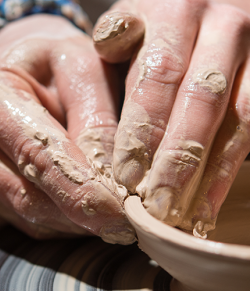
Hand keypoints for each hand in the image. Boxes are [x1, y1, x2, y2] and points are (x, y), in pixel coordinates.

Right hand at [0, 15, 134, 243]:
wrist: (23, 72)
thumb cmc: (55, 65)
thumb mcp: (82, 69)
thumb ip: (97, 122)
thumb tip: (116, 180)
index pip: (36, 151)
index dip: (80, 187)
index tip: (120, 214)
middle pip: (28, 194)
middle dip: (81, 214)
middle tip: (125, 226)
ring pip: (29, 214)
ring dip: (75, 222)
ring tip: (111, 216)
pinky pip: (27, 221)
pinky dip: (63, 222)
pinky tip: (86, 211)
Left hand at [94, 0, 249, 237]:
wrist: (218, 1)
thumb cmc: (165, 23)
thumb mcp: (138, 19)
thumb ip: (118, 37)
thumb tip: (107, 45)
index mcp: (177, 12)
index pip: (157, 77)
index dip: (143, 130)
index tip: (126, 176)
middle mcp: (225, 27)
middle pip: (201, 102)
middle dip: (178, 160)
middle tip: (157, 205)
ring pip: (240, 120)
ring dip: (213, 174)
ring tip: (190, 215)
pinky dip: (235, 168)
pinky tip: (215, 199)